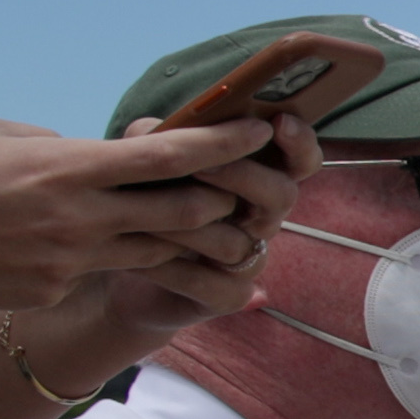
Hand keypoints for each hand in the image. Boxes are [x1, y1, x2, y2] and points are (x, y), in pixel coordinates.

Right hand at [0, 111, 286, 316]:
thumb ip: (49, 141)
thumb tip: (85, 151)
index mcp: (63, 167)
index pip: (168, 158)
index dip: (223, 145)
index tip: (261, 129)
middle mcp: (76, 218)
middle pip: (184, 213)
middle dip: (225, 199)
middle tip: (250, 185)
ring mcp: (66, 262)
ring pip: (156, 250)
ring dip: (187, 237)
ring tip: (214, 222)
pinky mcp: (49, 291)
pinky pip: (105, 271)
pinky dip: (125, 255)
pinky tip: (125, 245)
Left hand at [83, 115, 311, 347]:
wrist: (120, 269)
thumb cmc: (142, 205)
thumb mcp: (144, 164)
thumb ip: (154, 139)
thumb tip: (161, 128)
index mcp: (255, 179)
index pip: (299, 160)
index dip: (298, 142)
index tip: (279, 122)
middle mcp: (262, 218)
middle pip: (282, 195)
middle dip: (242, 177)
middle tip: (200, 167)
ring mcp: (249, 259)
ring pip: (240, 242)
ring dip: (190, 227)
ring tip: (146, 218)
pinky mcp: (229, 296)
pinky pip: (210, 284)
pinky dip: (171, 270)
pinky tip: (135, 260)